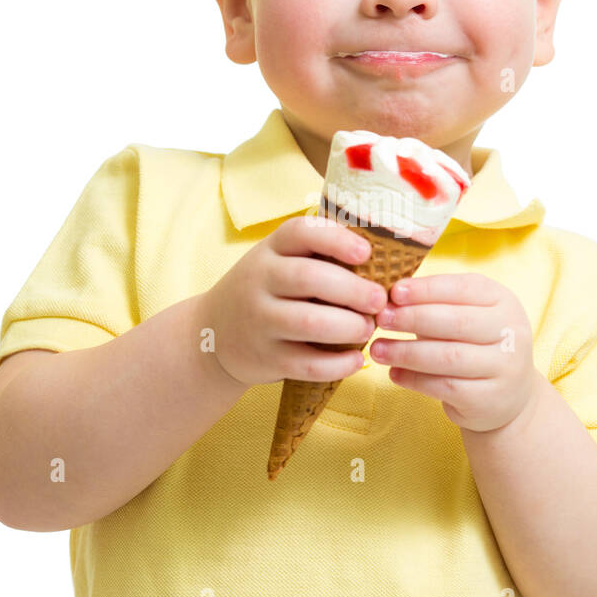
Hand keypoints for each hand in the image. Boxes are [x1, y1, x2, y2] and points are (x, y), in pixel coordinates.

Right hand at [205, 216, 387, 388]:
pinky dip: (338, 364)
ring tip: (368, 328)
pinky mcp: (266, 359)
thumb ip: (316, 255)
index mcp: (268, 250)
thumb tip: (384, 257)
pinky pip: (308, 364)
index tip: (366, 253)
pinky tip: (355, 359)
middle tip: (380, 300)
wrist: (212, 335)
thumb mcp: (277, 262)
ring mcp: (259, 321)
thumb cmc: (264, 292)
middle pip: (310, 278)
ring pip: (310, 322)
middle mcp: (259, 281)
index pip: (300, 232)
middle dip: (354, 290)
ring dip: (349, 326)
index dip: (337, 239)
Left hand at [369, 272, 540, 432]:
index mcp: (504, 301)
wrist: (509, 396)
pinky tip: (394, 374)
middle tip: (381, 319)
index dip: (427, 290)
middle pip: (456, 322)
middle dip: (413, 318)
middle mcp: (511, 332)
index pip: (463, 289)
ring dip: (407, 352)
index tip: (394, 292)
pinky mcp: (490, 398)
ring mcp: (505, 367)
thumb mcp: (466, 316)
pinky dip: (415, 380)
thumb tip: (391, 298)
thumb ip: (436, 304)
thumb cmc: (476, 346)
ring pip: (449, 357)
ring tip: (378, 350)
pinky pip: (445, 387)